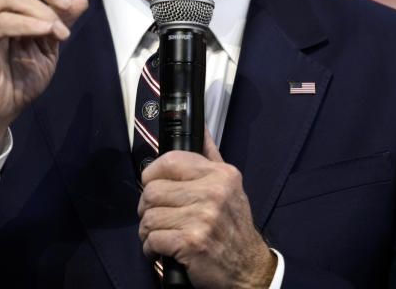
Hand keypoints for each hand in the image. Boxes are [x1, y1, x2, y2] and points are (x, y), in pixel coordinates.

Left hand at [137, 131, 276, 288]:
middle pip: (152, 191)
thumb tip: (200, 126)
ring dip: (148, 231)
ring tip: (160, 235)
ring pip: (149, 217)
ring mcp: (203, 218)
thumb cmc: (233, 227)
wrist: (248, 268)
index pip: (169, 161)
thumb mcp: (229, 186)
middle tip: (156, 217)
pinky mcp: (192, 243)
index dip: (152, 175)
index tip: (154, 186)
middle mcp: (213, 193)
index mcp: (220, 175)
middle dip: (147, 208)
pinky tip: (162, 250)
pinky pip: (153, 239)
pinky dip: (151, 249)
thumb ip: (210, 156)